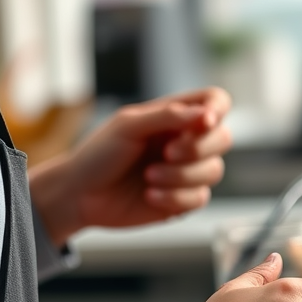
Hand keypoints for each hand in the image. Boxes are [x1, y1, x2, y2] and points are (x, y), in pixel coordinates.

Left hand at [28, 87, 232, 245]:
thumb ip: (168, 116)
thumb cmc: (99, 154)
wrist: (78, 196)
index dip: (218, 109)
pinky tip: (149, 196)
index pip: (216, 101)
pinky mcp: (182, 199)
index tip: (203, 122)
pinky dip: (174, 198)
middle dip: (198, 148)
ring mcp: (187, 171)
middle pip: (224, 137)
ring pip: (213, 171)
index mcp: (176, 116)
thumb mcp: (128, 125)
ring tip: (149, 177)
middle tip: (167, 153)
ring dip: (181, 176)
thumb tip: (207, 115)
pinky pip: (200, 199)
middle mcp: (186, 141)